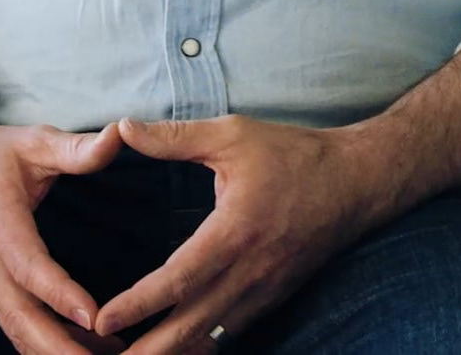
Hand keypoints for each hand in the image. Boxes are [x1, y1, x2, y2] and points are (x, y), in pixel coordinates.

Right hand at [0, 119, 127, 354]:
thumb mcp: (31, 142)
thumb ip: (76, 148)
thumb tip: (119, 135)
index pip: (30, 269)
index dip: (60, 295)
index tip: (94, 316)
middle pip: (23, 320)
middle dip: (64, 349)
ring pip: (20, 333)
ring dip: (61, 353)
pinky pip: (18, 329)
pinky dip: (48, 346)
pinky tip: (88, 350)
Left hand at [92, 115, 402, 353]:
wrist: (358, 183)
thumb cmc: (293, 155)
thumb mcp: (232, 134)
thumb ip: (174, 136)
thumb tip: (121, 127)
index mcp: (234, 231)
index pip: (177, 279)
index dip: (138, 304)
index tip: (102, 321)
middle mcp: (250, 270)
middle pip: (191, 325)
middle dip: (150, 350)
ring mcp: (265, 289)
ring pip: (211, 335)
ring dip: (174, 351)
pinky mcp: (274, 296)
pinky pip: (232, 330)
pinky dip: (202, 343)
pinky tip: (179, 349)